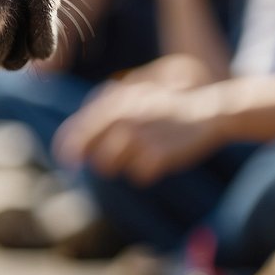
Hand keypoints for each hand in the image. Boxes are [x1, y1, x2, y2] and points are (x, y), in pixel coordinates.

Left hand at [53, 80, 224, 184]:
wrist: (207, 111)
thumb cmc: (166, 108)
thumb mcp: (134, 98)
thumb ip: (104, 114)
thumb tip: (76, 141)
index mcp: (115, 105)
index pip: (77, 131)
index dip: (67, 149)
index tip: (66, 162)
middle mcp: (123, 121)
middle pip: (94, 156)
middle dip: (100, 161)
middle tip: (114, 160)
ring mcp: (139, 139)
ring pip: (113, 168)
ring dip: (125, 164)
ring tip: (145, 151)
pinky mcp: (156, 156)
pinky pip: (139, 175)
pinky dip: (147, 171)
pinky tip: (161, 157)